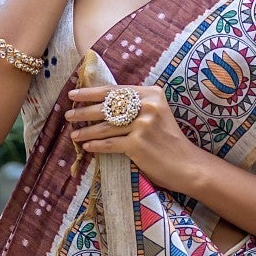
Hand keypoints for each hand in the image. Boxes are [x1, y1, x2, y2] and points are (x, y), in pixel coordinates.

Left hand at [64, 82, 206, 192]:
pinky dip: (96, 146)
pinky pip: (110, 144)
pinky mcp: (138, 143)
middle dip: (84, 111)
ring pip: (106, 127)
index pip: (114, 90)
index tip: (73, 94)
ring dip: (86, 131)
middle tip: (68, 114)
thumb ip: (136, 106)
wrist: (187, 165)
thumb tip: (102, 104)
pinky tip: (86, 146)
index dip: (91, 92)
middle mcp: (147, 106)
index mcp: (151, 94)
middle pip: (107, 107)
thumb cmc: (169, 141)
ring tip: (74, 133)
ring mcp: (143, 124)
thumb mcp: (156, 115)